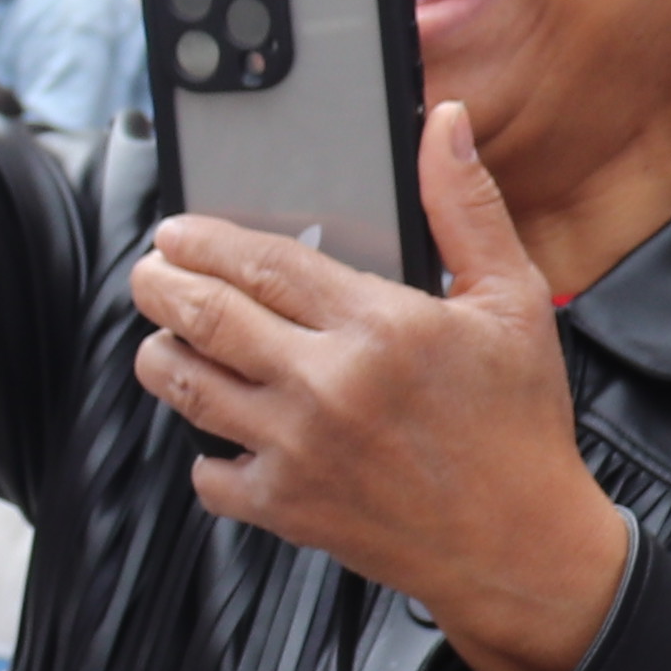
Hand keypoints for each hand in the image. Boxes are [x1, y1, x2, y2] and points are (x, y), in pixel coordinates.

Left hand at [128, 102, 629, 670]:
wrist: (522, 546)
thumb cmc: (518, 424)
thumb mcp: (512, 301)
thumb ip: (466, 206)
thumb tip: (443, 124)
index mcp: (379, 326)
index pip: (260, 263)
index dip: (203, 240)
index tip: (177, 232)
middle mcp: (327, 385)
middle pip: (202, 316)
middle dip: (158, 284)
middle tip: (149, 274)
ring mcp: (298, 450)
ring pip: (186, 387)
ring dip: (162, 354)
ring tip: (165, 338)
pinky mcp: (286, 508)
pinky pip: (206, 471)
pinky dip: (202, 448)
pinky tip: (218, 427)